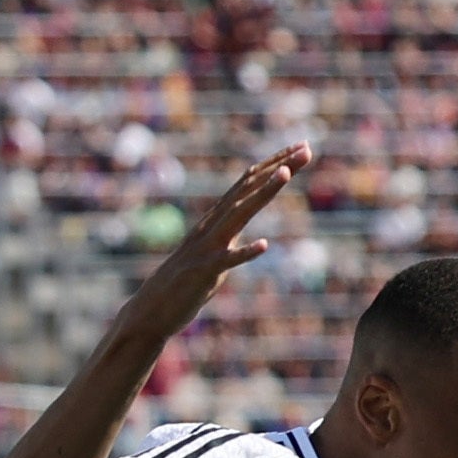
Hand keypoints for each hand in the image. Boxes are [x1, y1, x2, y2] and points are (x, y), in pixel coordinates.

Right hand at [109, 146, 311, 354]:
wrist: (151, 310)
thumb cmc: (185, 283)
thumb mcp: (215, 252)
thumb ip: (230, 234)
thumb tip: (250, 227)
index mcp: (216, 219)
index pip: (248, 182)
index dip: (275, 164)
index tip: (301, 147)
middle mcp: (212, 226)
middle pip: (248, 189)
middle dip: (278, 167)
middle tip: (306, 149)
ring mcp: (208, 247)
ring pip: (239, 214)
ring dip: (263, 194)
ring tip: (285, 174)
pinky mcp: (205, 273)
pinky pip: (227, 261)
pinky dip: (245, 252)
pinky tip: (264, 245)